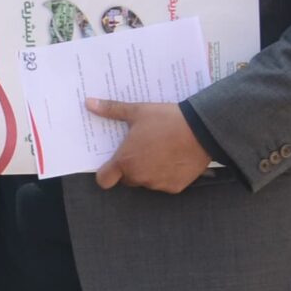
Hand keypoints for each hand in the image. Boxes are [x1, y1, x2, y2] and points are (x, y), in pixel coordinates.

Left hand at [87, 99, 213, 193]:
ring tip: (160, 151)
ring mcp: (158, 184)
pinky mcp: (175, 187)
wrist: (202, 130)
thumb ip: (112, 110)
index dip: (106, 172)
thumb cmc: (166, 120)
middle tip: (141, 149)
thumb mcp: (137, 112)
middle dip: (130, 167)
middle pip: (127, 179)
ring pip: (146, 181)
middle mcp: (139, 177)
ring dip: (148, 171)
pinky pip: (164, 183)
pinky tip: (174, 158)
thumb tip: (88, 103)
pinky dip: (166, 174)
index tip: (112, 162)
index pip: (104, 180)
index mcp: (125, 161)